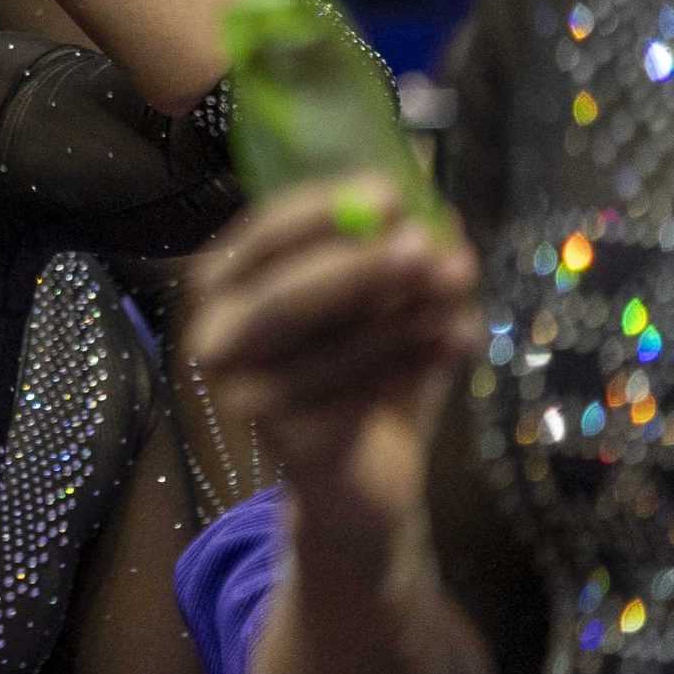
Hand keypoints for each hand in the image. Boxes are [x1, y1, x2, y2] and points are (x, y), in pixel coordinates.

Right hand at [185, 178, 480, 552]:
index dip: (324, 210)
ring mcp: (236, 392)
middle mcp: (214, 333)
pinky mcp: (275, 441)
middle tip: (425, 250)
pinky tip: (451, 348)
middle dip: (359, 267)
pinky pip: (345, 398)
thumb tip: (441, 211)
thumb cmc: (365, 372)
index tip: (390, 194)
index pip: (263, 233)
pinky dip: (405, 368)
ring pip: (321, 349)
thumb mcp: (389, 304)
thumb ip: (404, 258)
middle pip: (279, 293)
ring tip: (459, 304)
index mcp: (226, 283)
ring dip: (398, 320)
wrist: (361, 479)